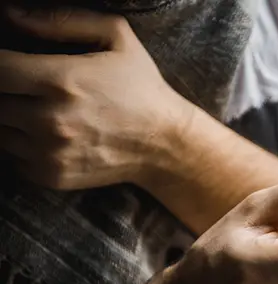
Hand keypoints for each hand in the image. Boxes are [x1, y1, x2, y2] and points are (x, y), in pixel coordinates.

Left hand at [0, 7, 192, 188]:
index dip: (0, 63)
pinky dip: (24, 146)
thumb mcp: (116, 38)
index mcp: (62, 80)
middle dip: (8, 91)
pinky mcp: (52, 175)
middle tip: (30, 88)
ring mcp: (49, 152)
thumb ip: (62, 21)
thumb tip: (12, 15)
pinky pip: (14, 157)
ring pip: (0, 130)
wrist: (165, 144)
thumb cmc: (142, 89)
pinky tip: (50, 135)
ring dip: (12, 119)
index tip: (11, 64)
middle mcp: (50, 120)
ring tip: (41, 111)